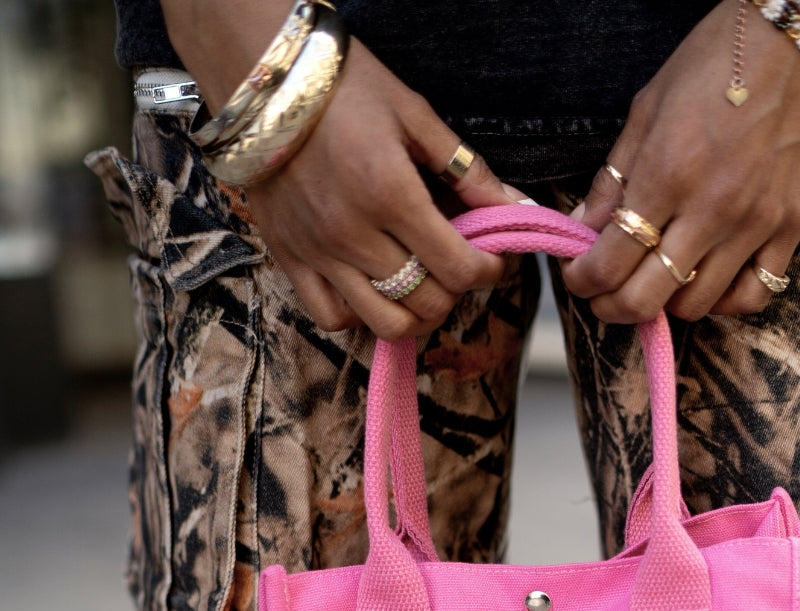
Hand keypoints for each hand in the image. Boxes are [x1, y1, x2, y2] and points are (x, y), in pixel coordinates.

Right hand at [162, 0, 527, 337]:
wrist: (265, 80)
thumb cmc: (346, 89)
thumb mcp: (416, 116)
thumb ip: (468, 170)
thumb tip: (517, 207)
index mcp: (390, 193)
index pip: (459, 268)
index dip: (489, 271)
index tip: (493, 259)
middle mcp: (352, 233)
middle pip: (427, 302)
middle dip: (456, 291)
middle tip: (457, 266)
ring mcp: (318, 252)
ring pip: (385, 324)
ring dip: (415, 314)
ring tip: (421, 286)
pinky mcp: (290, 259)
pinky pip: (333, 318)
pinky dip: (361, 315)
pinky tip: (375, 288)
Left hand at [561, 0, 799, 323]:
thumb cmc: (718, 61)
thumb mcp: (647, 108)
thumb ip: (613, 177)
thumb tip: (583, 229)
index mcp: (667, 173)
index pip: (608, 262)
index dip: (582, 280)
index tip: (578, 275)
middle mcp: (711, 208)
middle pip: (645, 299)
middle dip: (612, 305)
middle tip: (605, 292)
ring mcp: (755, 223)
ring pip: (694, 306)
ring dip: (665, 304)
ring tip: (656, 280)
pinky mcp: (791, 227)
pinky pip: (753, 296)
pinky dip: (724, 302)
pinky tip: (708, 280)